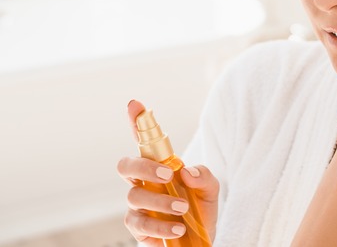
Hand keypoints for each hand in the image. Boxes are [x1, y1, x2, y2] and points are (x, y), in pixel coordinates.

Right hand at [117, 100, 218, 244]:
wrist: (201, 237)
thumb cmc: (200, 206)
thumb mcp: (211, 188)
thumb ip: (204, 176)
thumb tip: (187, 172)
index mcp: (158, 166)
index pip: (143, 142)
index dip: (135, 121)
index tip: (135, 104)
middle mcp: (144, 182)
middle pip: (126, 166)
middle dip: (143, 167)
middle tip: (168, 174)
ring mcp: (139, 205)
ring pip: (134, 197)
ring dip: (160, 203)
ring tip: (183, 211)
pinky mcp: (139, 228)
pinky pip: (138, 225)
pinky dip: (158, 227)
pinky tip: (175, 230)